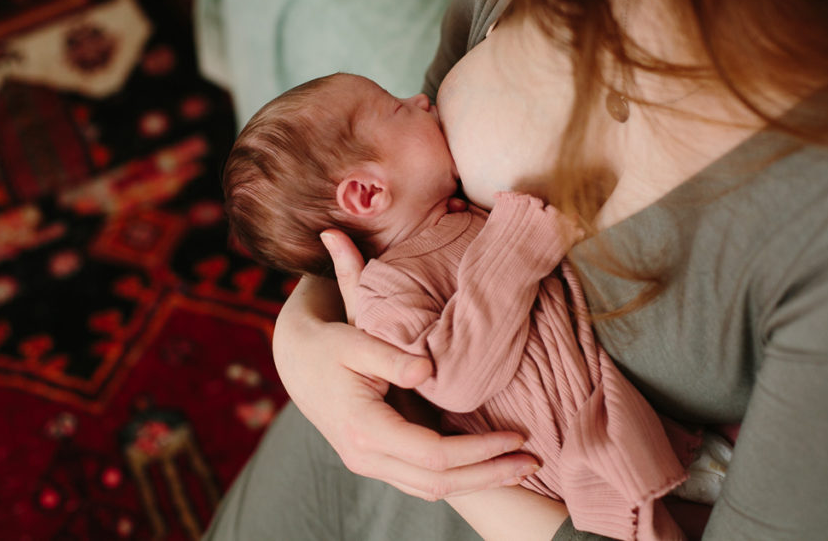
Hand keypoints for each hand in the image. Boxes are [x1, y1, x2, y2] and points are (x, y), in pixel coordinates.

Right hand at [270, 229, 538, 500]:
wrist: (295, 359)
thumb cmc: (329, 343)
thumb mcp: (355, 338)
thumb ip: (390, 354)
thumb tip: (427, 369)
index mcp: (364, 429)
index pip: (433, 455)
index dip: (479, 450)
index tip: (516, 436)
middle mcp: (365, 457)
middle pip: (438, 483)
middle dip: (489, 475)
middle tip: (533, 461)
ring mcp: (369, 463)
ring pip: (431, 489)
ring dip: (478, 482)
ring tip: (519, 467)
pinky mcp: (376, 459)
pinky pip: (421, 481)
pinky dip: (458, 477)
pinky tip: (488, 465)